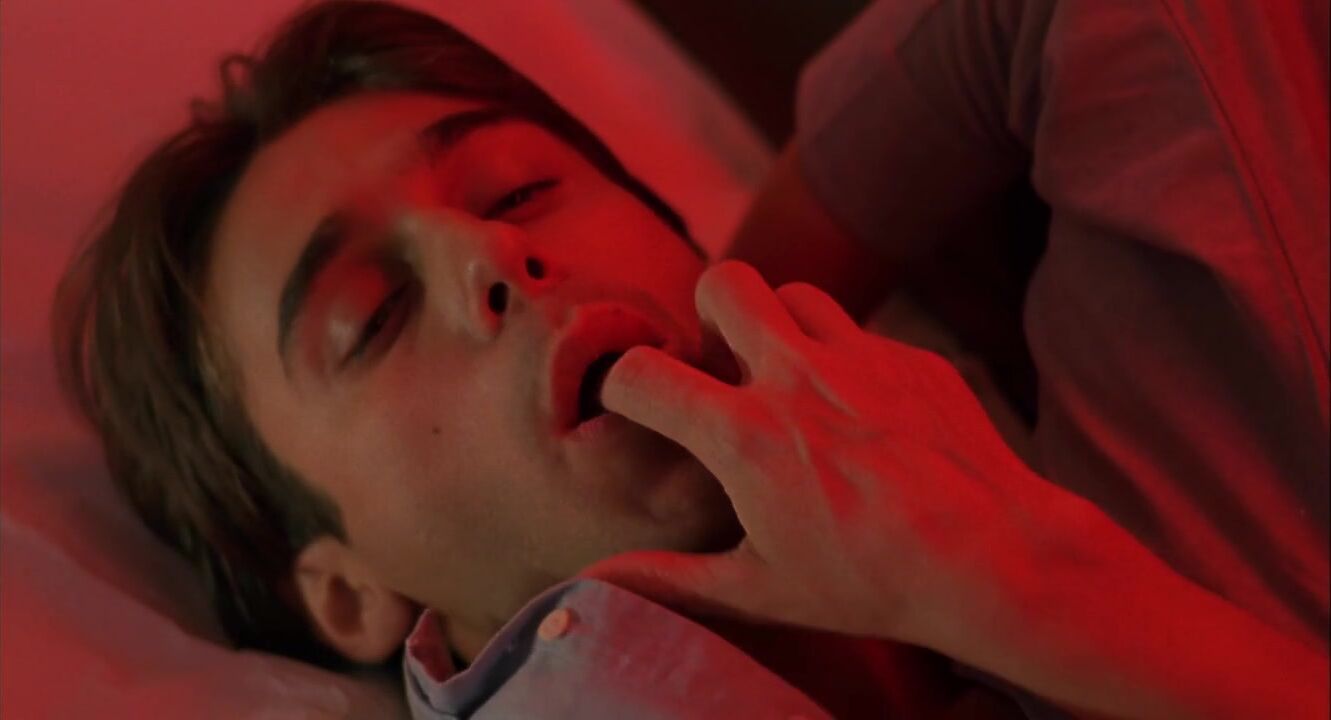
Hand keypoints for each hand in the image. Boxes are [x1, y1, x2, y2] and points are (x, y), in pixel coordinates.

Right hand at [583, 261, 1068, 645]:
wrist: (993, 557)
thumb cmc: (871, 581)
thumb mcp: (760, 590)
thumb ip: (669, 578)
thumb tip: (590, 582)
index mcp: (745, 435)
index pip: (642, 373)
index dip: (623, 386)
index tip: (640, 406)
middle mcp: (797, 375)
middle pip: (725, 280)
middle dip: (707, 310)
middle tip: (723, 363)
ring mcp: (860, 357)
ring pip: (797, 291)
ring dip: (779, 323)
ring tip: (790, 377)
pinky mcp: (913, 357)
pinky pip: (861, 332)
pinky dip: (844, 358)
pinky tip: (863, 413)